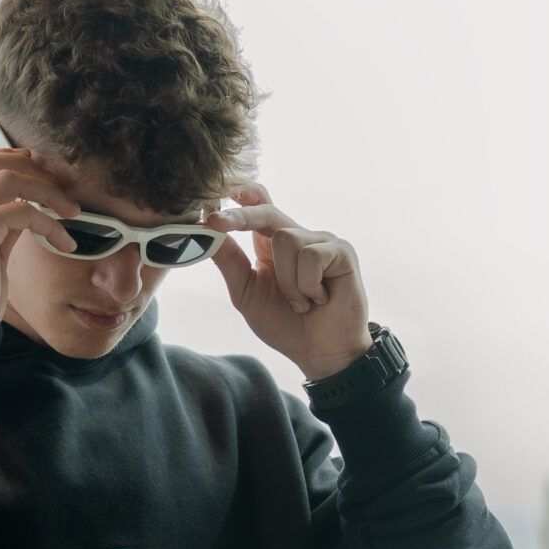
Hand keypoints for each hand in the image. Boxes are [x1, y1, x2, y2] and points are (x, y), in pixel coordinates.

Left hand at [211, 185, 372, 379]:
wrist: (323, 354)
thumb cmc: (287, 326)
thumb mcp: (247, 294)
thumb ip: (230, 262)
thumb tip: (206, 231)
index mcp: (272, 243)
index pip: (257, 205)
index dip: (238, 195)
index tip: (212, 194)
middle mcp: (298, 236)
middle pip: (266, 209)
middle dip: (240, 216)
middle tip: (216, 223)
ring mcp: (322, 241)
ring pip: (286, 239)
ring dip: (287, 282)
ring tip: (302, 303)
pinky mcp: (342, 251)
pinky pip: (311, 256)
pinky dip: (307, 287)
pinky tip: (319, 300)